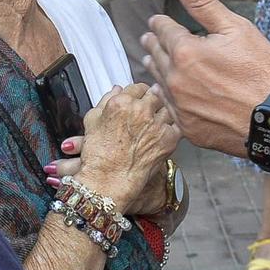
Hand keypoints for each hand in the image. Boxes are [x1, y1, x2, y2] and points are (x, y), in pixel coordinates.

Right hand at [69, 86, 176, 214]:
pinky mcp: (169, 139)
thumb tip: (117, 89)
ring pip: (168, 108)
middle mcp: (141, 111)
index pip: (138, 87)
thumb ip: (105, 100)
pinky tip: (162, 135)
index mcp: (121, 103)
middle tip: (148, 111)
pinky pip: (177, 126)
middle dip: (152, 101)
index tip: (139, 100)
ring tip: (155, 124)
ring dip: (163, 113)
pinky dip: (172, 129)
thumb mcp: (92, 122)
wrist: (108, 181)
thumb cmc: (98, 156)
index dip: (138, 94)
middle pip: (156, 94)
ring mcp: (156, 125)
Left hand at [141, 0, 269, 159]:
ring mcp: (180, 107)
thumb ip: (202, 1)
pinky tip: (168, 92)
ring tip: (155, 60)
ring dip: (157, 68)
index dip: (160, 22)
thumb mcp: (235, 28)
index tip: (158, 21)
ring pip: (158, 82)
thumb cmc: (262, 72)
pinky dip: (167, 97)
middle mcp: (176, 80)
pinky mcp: (188, 128)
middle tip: (150, 38)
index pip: (162, 30)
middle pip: (156, 55)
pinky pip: (168, 108)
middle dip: (154, 43)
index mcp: (184, 52)